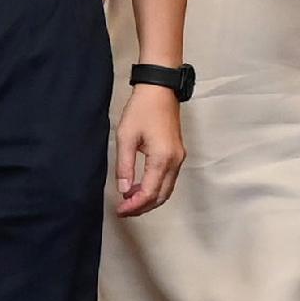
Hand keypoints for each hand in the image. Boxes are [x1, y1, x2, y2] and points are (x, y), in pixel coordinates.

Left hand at [114, 82, 184, 217]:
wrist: (160, 90)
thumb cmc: (142, 109)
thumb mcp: (126, 137)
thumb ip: (124, 166)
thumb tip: (124, 190)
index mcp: (162, 158)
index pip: (150, 193)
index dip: (134, 206)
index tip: (120, 211)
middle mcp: (175, 161)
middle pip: (162, 196)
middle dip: (143, 207)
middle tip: (124, 210)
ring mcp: (179, 158)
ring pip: (167, 190)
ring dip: (150, 199)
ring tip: (129, 201)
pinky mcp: (178, 154)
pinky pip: (169, 179)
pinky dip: (156, 188)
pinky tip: (140, 186)